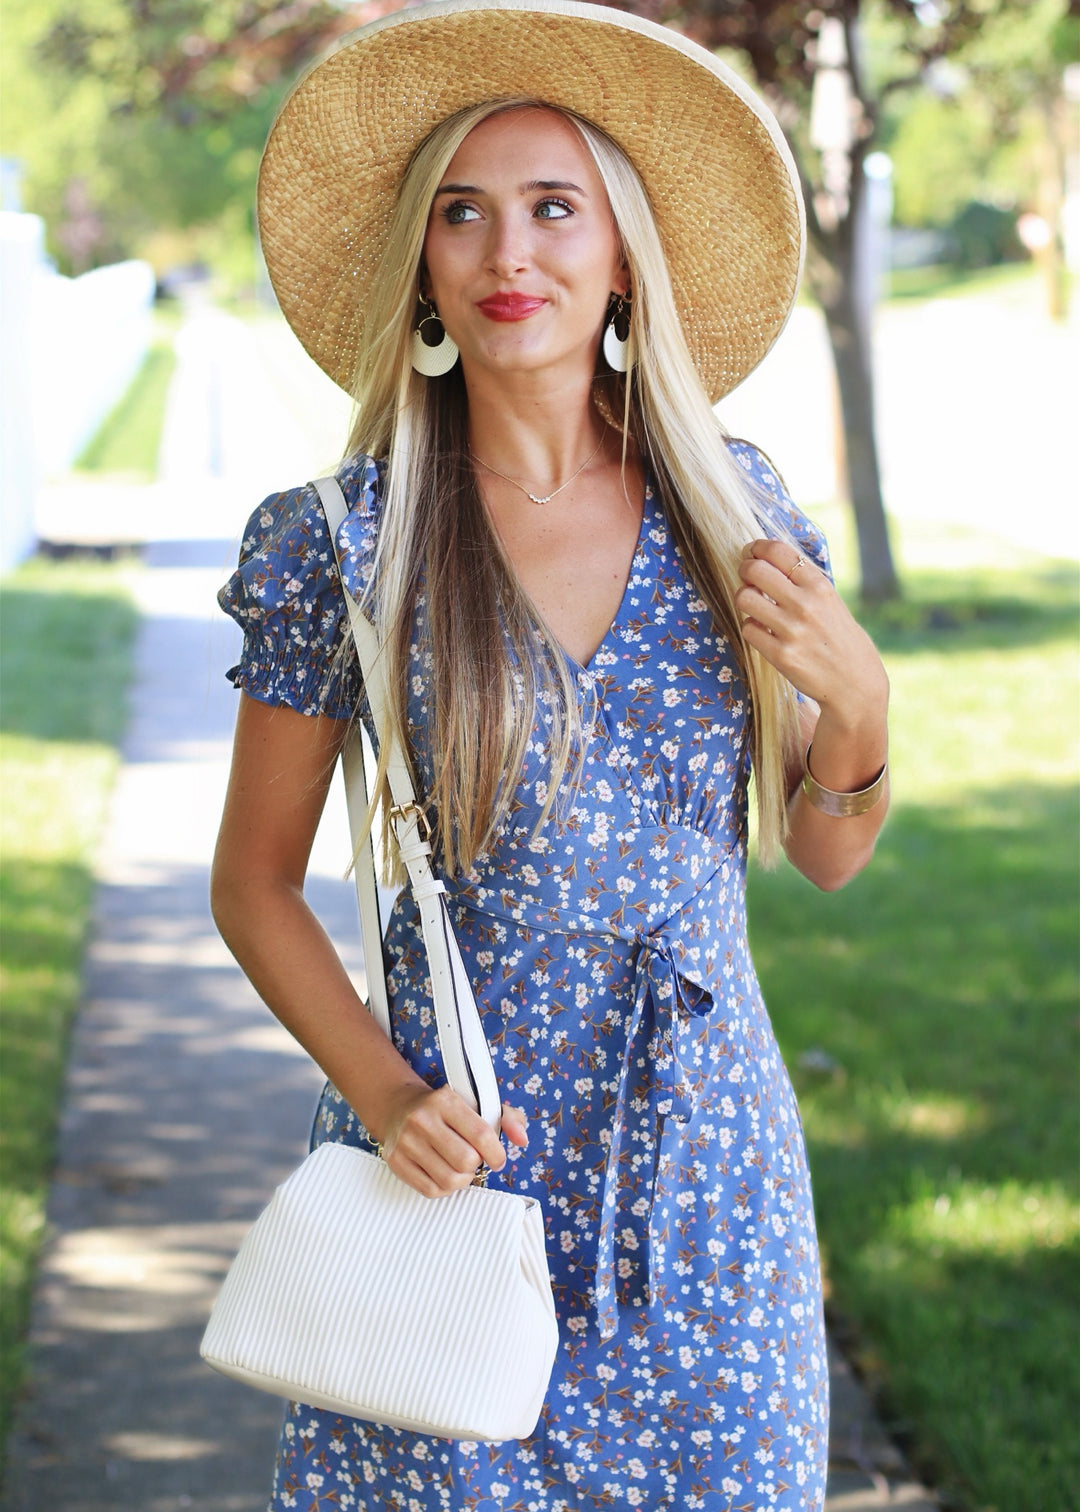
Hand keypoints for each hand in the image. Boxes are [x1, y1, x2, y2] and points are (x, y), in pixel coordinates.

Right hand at [376, 1084, 527, 1197]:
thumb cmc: (444, 1110)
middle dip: (477, 1165)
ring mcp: (406, 1142)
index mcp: (445, 1101)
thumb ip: (507, 1118)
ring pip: (449, 1180)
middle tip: (475, 1159)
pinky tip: (445, 1173)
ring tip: (462, 1168)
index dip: (496, 1153)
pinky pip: (430, 1190)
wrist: (399, 1108)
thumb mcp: (476, 1102)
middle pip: (465, 1161)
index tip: (498, 1158)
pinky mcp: (396, 1162)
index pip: (481, 1135)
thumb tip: (521, 1138)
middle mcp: (422, 1120)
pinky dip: (445, 1188)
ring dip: (463, 1179)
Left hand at [736, 540, 887, 724]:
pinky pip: (748, 629)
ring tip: (754, 605)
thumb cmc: (841, 640)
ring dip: (744, 598)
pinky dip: (751, 628)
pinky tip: (762, 631)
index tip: (751, 552)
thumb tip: (767, 561)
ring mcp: (792, 630)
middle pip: (755, 570)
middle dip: (745, 570)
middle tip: (746, 576)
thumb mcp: (832, 602)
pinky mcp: (781, 655)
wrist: (854, 684)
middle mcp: (805, 604)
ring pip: (745, 598)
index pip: (778, 552)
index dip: (757, 548)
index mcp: (819, 586)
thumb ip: (804, 583)